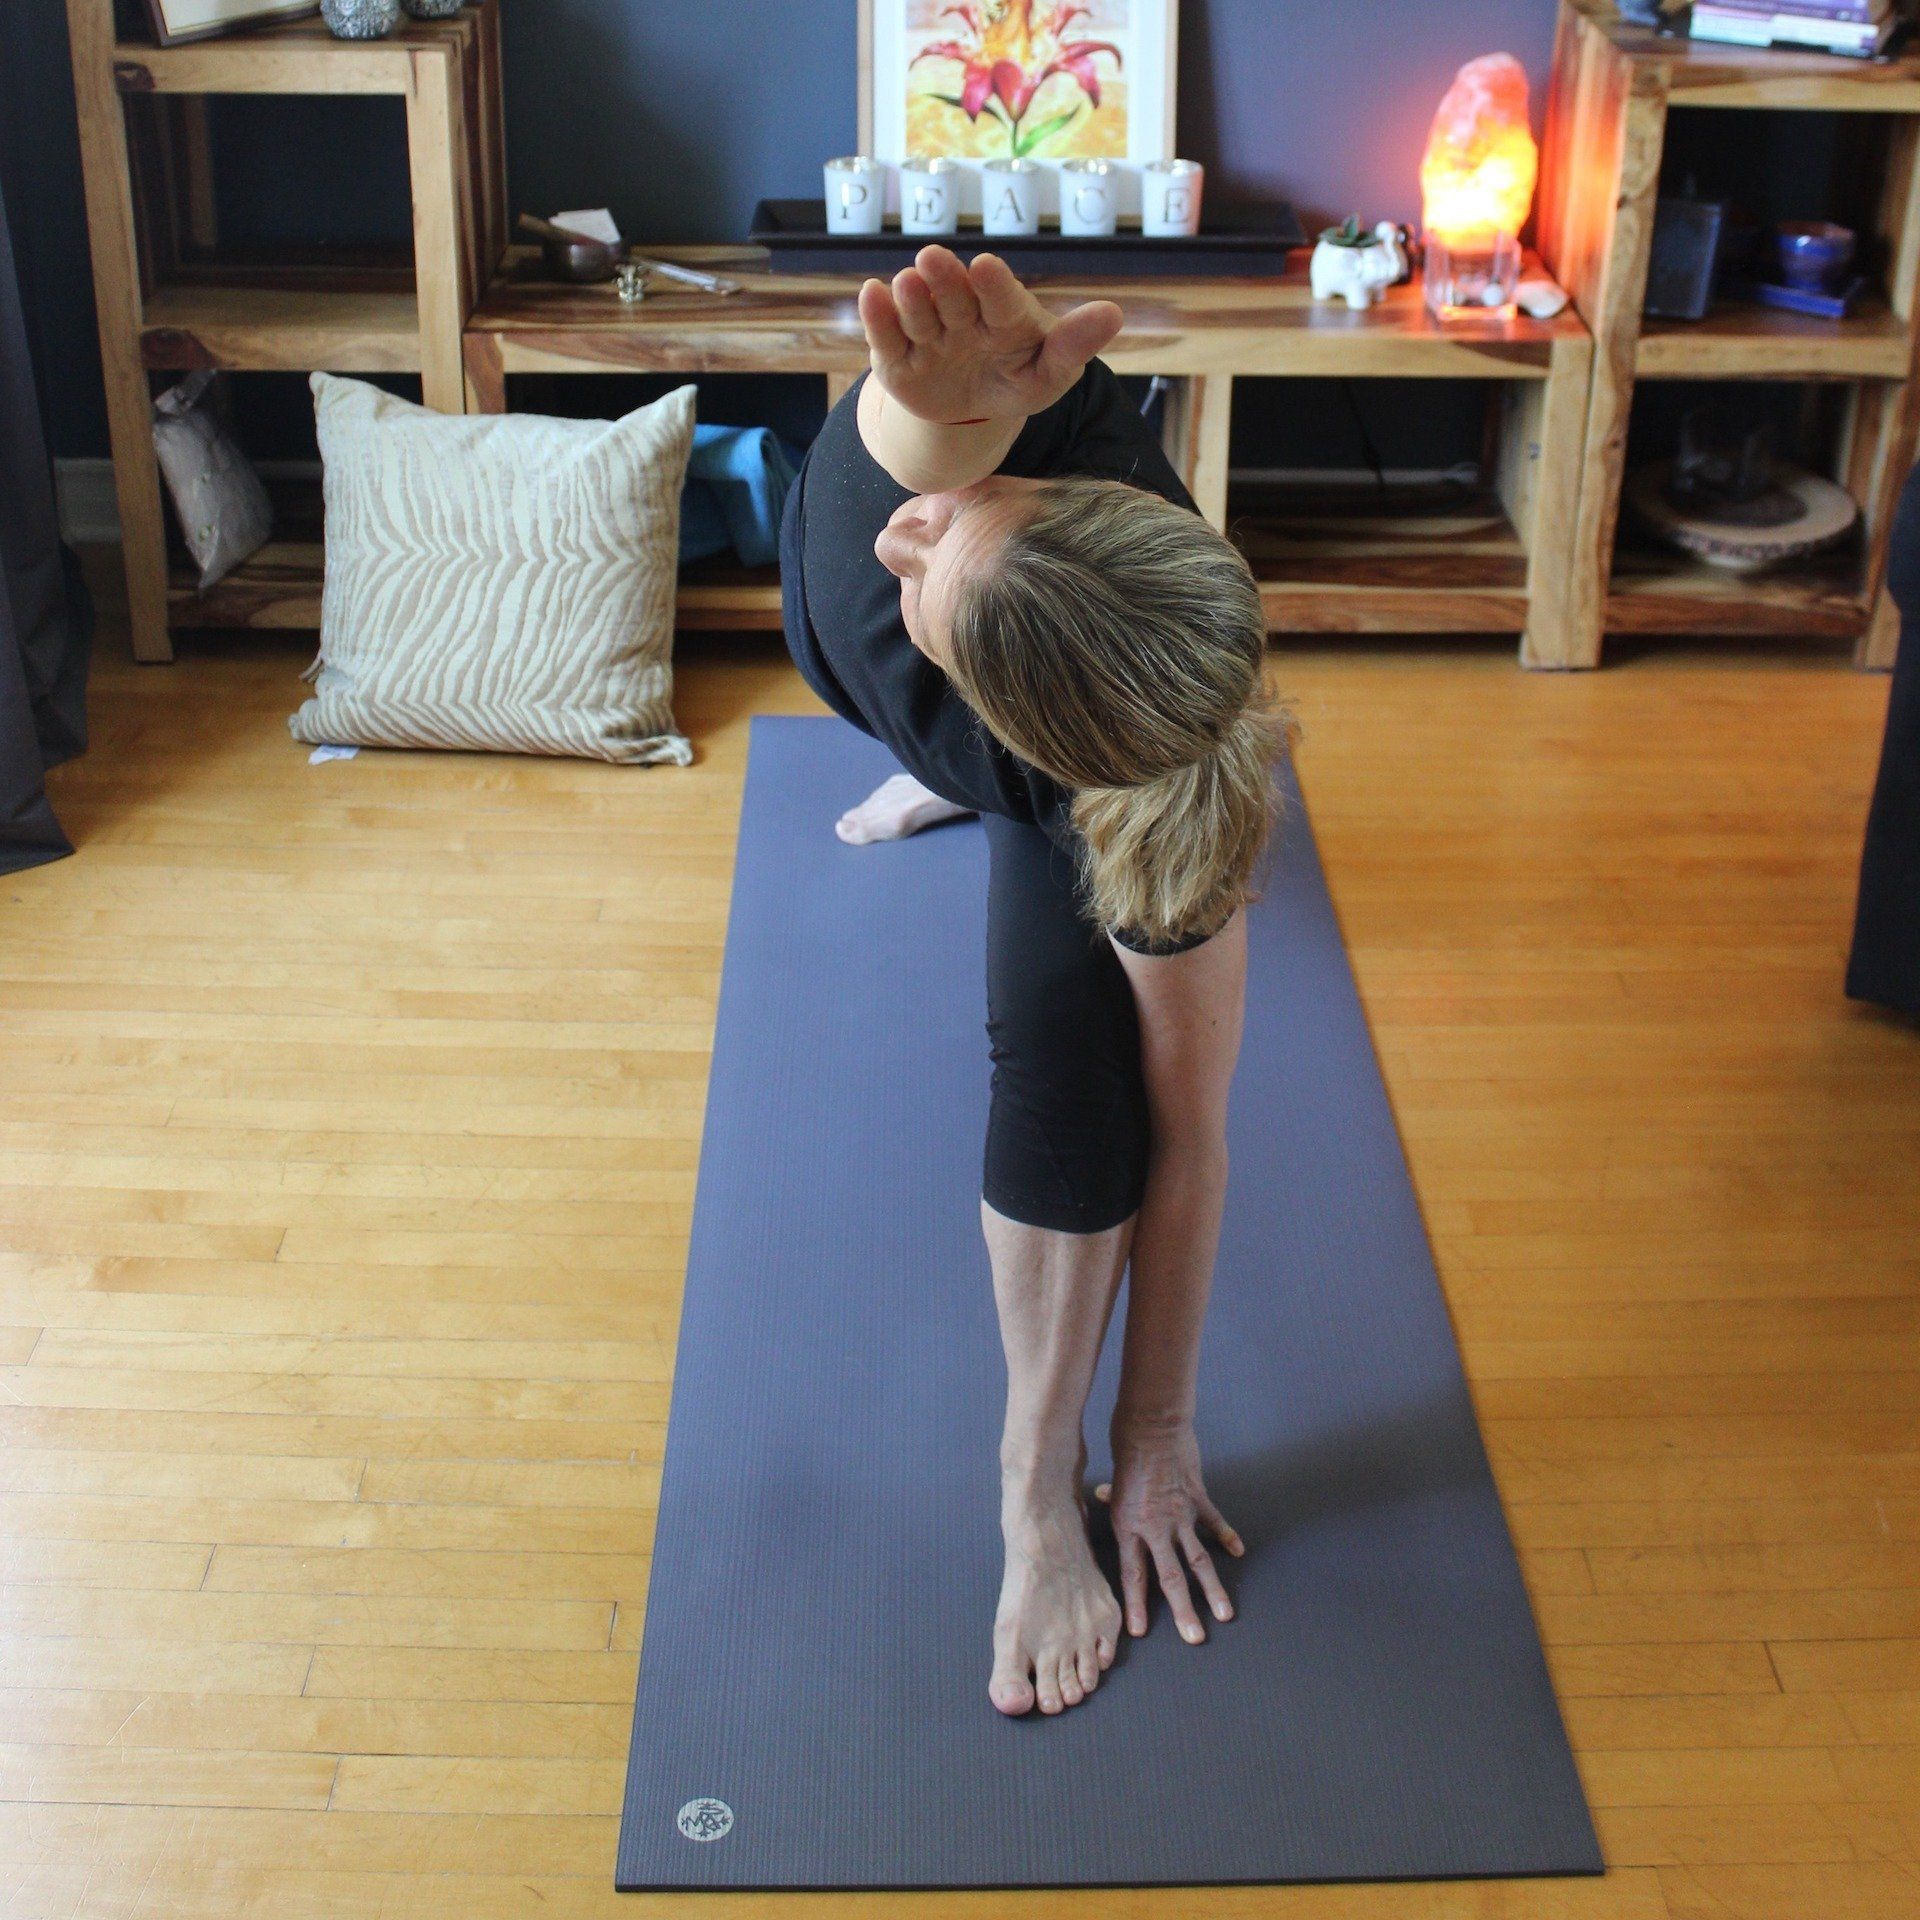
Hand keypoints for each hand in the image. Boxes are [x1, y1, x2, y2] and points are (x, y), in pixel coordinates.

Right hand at [858, 245, 1122, 426]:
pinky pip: (885, 336)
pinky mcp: (895, 358)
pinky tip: (871, 294)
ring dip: (913, 298)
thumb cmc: (1017, 380)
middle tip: (934, 260)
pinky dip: (877, 317)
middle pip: (953, 296)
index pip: (1002, 299)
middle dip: (945, 280)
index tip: (985, 267)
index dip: (994, 285)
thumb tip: (1113, 314)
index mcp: (1004, 314)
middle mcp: (962, 314)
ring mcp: (927, 333)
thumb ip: (1073, 346)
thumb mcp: (1049, 374)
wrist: (969, 410)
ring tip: (909, 282)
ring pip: (918, 313)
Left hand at [1097, 1420, 1243, 1644]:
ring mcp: (1180, 1515)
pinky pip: (1215, 1522)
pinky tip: (1238, 1552)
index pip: (1132, 1575)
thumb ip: (1111, 1499)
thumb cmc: (1124, 1451)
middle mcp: (1155, 1528)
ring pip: (1199, 1561)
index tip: (1139, 1631)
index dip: (1136, 1604)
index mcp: (1129, 1527)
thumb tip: (1102, 1498)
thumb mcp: (1112, 1480)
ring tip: (1224, 1613)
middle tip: (1194, 1638)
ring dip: (1212, 1589)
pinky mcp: (1198, 1498)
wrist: (1150, 1425)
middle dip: (1183, 1611)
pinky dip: (1227, 1537)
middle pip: (1170, 1577)